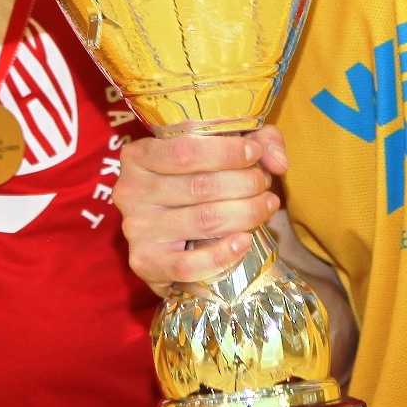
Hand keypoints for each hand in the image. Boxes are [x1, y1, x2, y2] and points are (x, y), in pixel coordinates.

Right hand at [117, 127, 286, 289]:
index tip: (255, 154)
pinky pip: (189, 264)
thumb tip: (277, 162)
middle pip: (201, 187)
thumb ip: (256, 142)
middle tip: (264, 184)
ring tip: (265, 206)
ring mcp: (136, 230)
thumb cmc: (195, 184)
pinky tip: (245, 241)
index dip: (228, 152)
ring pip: (204, 221)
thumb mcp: (221, 151)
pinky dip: (224, 254)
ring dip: (246, 213)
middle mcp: (129, 192)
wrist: (170, 238)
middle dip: (245, 183)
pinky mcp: (146, 263)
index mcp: (138, 156)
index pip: (186, 151)